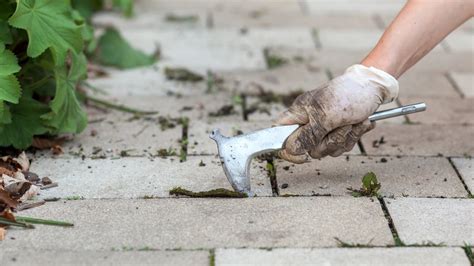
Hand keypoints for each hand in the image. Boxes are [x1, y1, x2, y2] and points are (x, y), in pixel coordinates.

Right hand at [276, 64, 397, 162]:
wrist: (375, 87)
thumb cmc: (348, 94)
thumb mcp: (326, 117)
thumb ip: (307, 135)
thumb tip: (290, 150)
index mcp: (298, 113)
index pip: (278, 134)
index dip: (286, 148)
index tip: (303, 156)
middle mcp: (308, 121)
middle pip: (307, 148)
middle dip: (328, 141)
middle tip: (339, 124)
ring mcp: (324, 128)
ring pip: (327, 149)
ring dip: (344, 137)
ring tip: (352, 120)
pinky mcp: (338, 131)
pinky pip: (341, 146)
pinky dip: (354, 136)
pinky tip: (360, 122)